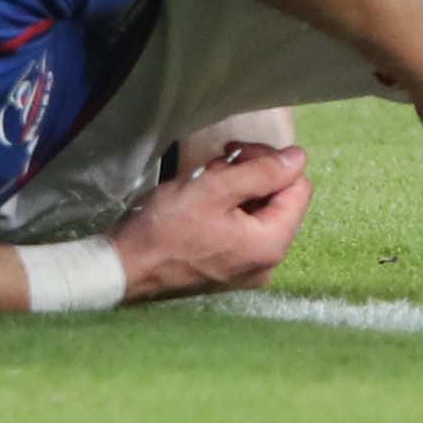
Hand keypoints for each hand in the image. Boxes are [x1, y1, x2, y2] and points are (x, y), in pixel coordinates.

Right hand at [110, 141, 312, 301]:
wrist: (123, 268)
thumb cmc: (165, 228)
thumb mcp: (215, 188)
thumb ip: (262, 171)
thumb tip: (299, 158)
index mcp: (270, 245)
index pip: (298, 187)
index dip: (271, 161)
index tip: (235, 153)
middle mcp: (266, 263)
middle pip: (279, 199)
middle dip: (251, 173)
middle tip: (217, 164)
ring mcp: (247, 269)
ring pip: (258, 211)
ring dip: (236, 188)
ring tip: (203, 182)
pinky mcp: (228, 269)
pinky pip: (241, 228)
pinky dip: (226, 208)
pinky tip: (200, 201)